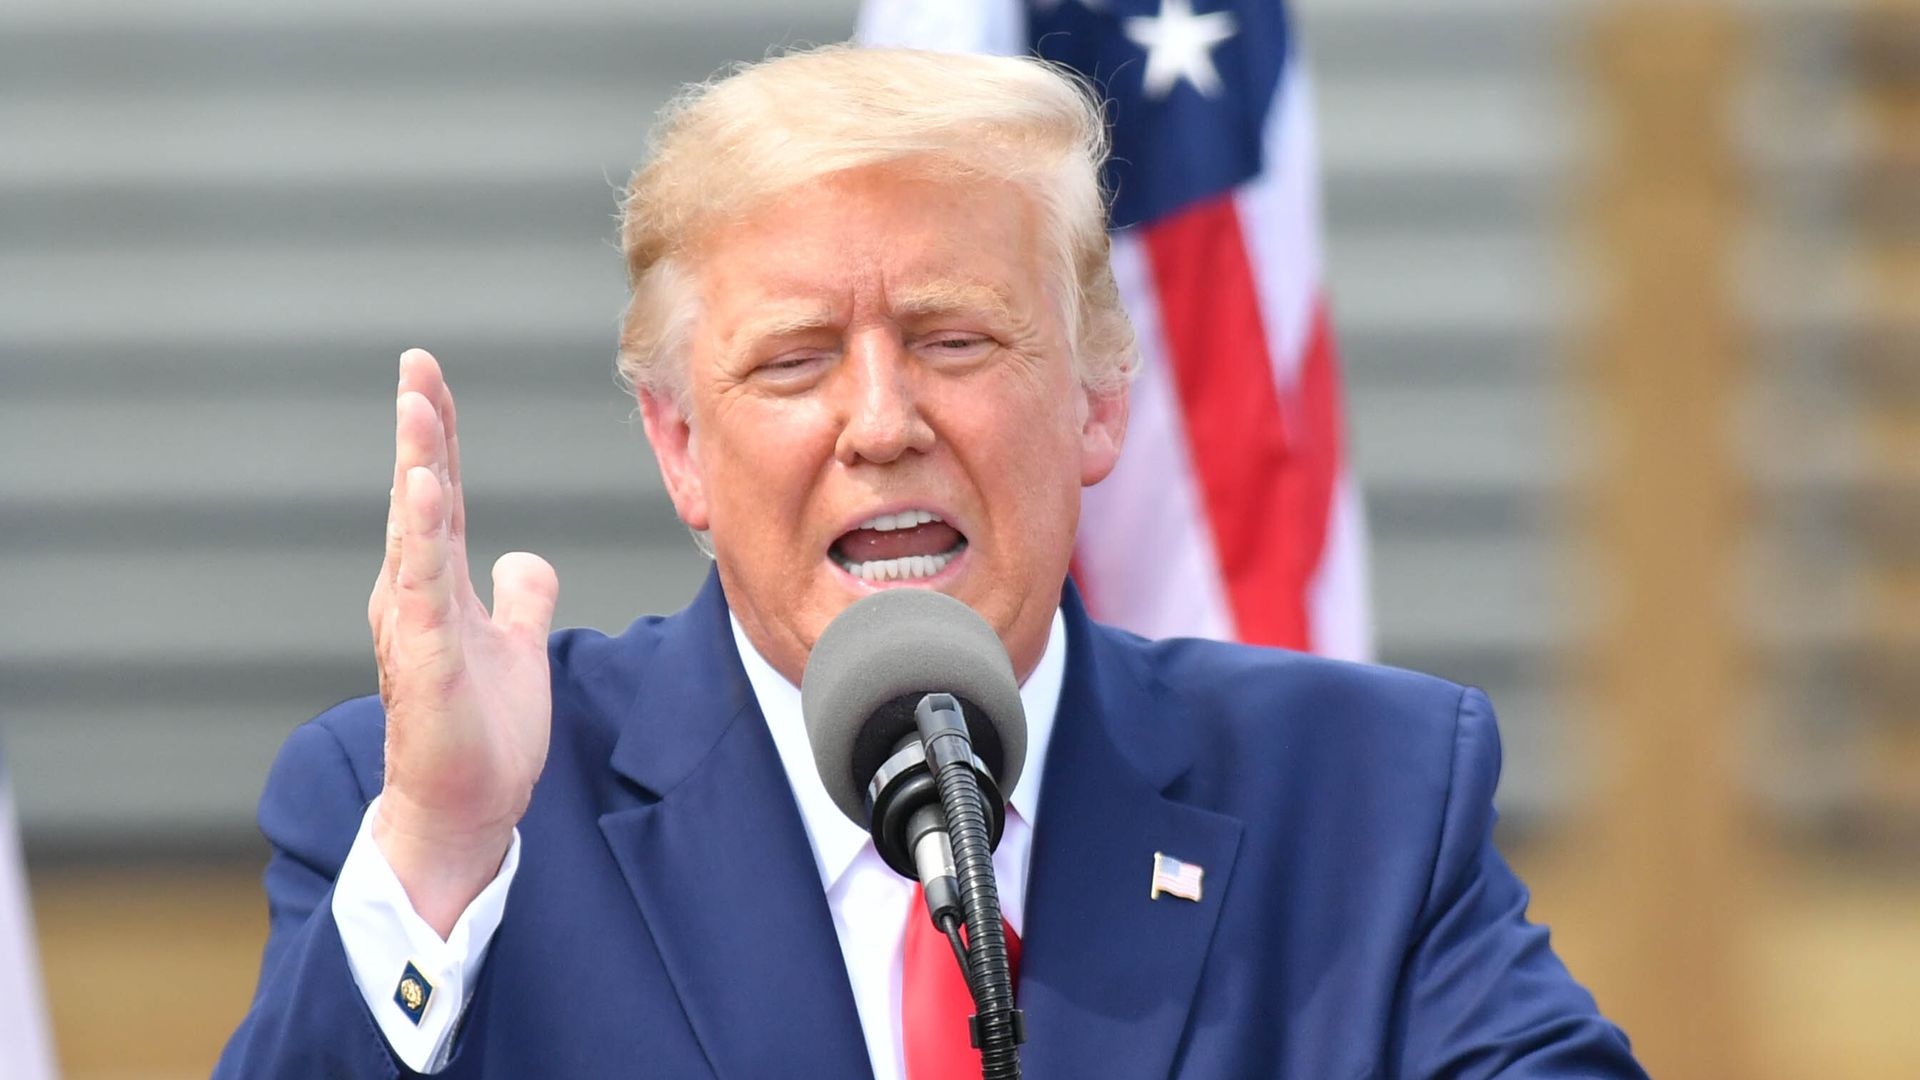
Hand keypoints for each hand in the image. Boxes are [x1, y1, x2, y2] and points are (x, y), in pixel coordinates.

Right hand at [368, 349, 558, 935]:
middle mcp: (415, 595)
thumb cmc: (479, 736)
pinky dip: (420, 535)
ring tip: (415, 403)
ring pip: (415, 528)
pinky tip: (420, 488)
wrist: (463, 810)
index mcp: (436, 587)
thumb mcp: (516, 648)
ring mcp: (417, 624)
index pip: (438, 496)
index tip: (430, 379)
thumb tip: (525, 558)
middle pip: (420, 496)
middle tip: (415, 364)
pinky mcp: (427, 657)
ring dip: (416, 463)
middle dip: (420, 428)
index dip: (437, 437)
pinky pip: (423, 585)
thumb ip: (520, 599)